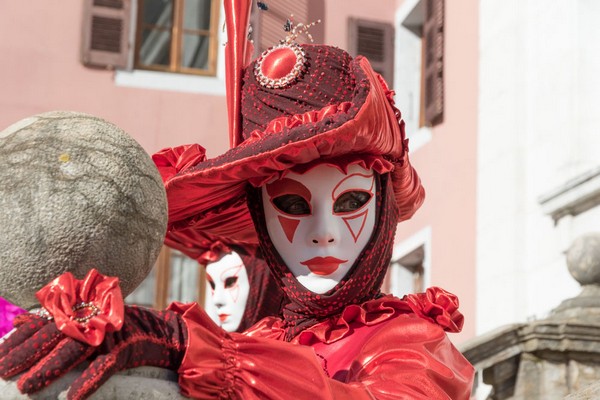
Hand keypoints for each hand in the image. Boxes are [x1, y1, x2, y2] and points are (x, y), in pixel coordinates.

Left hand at [0, 305, 187, 399]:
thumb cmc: (123, 327)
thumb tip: (20, 321)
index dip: (20, 339)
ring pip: (76, 350)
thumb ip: (57, 320)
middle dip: (27, 353)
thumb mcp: (90, 320)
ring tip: (27, 386)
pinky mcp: (128, 347)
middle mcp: (94, 317)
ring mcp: (111, 332)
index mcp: (82, 310)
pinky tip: (73, 398)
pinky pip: (106, 366)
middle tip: (2, 371)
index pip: (45, 323)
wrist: (165, 332)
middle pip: (56, 334)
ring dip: (50, 368)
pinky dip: (90, 381)